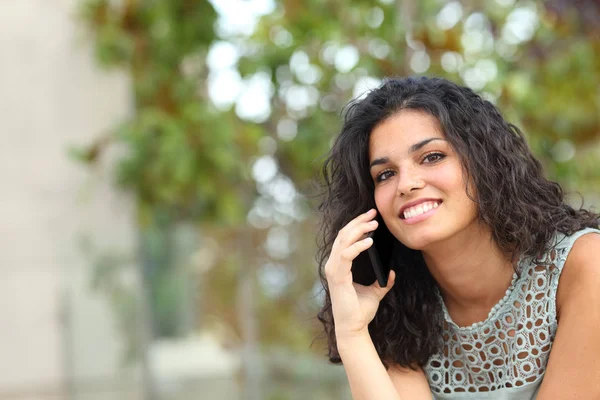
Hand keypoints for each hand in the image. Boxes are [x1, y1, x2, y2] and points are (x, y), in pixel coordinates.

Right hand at [324, 209, 395, 340]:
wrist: (354, 327)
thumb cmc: (360, 311)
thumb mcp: (375, 292)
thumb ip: (382, 281)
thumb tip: (391, 272)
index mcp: (339, 266)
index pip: (345, 239)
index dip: (357, 226)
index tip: (372, 217)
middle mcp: (333, 265)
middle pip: (343, 235)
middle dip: (358, 222)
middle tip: (373, 213)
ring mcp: (333, 270)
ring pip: (343, 241)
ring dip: (359, 229)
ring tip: (374, 224)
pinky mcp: (338, 276)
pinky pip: (346, 255)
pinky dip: (357, 246)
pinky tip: (370, 241)